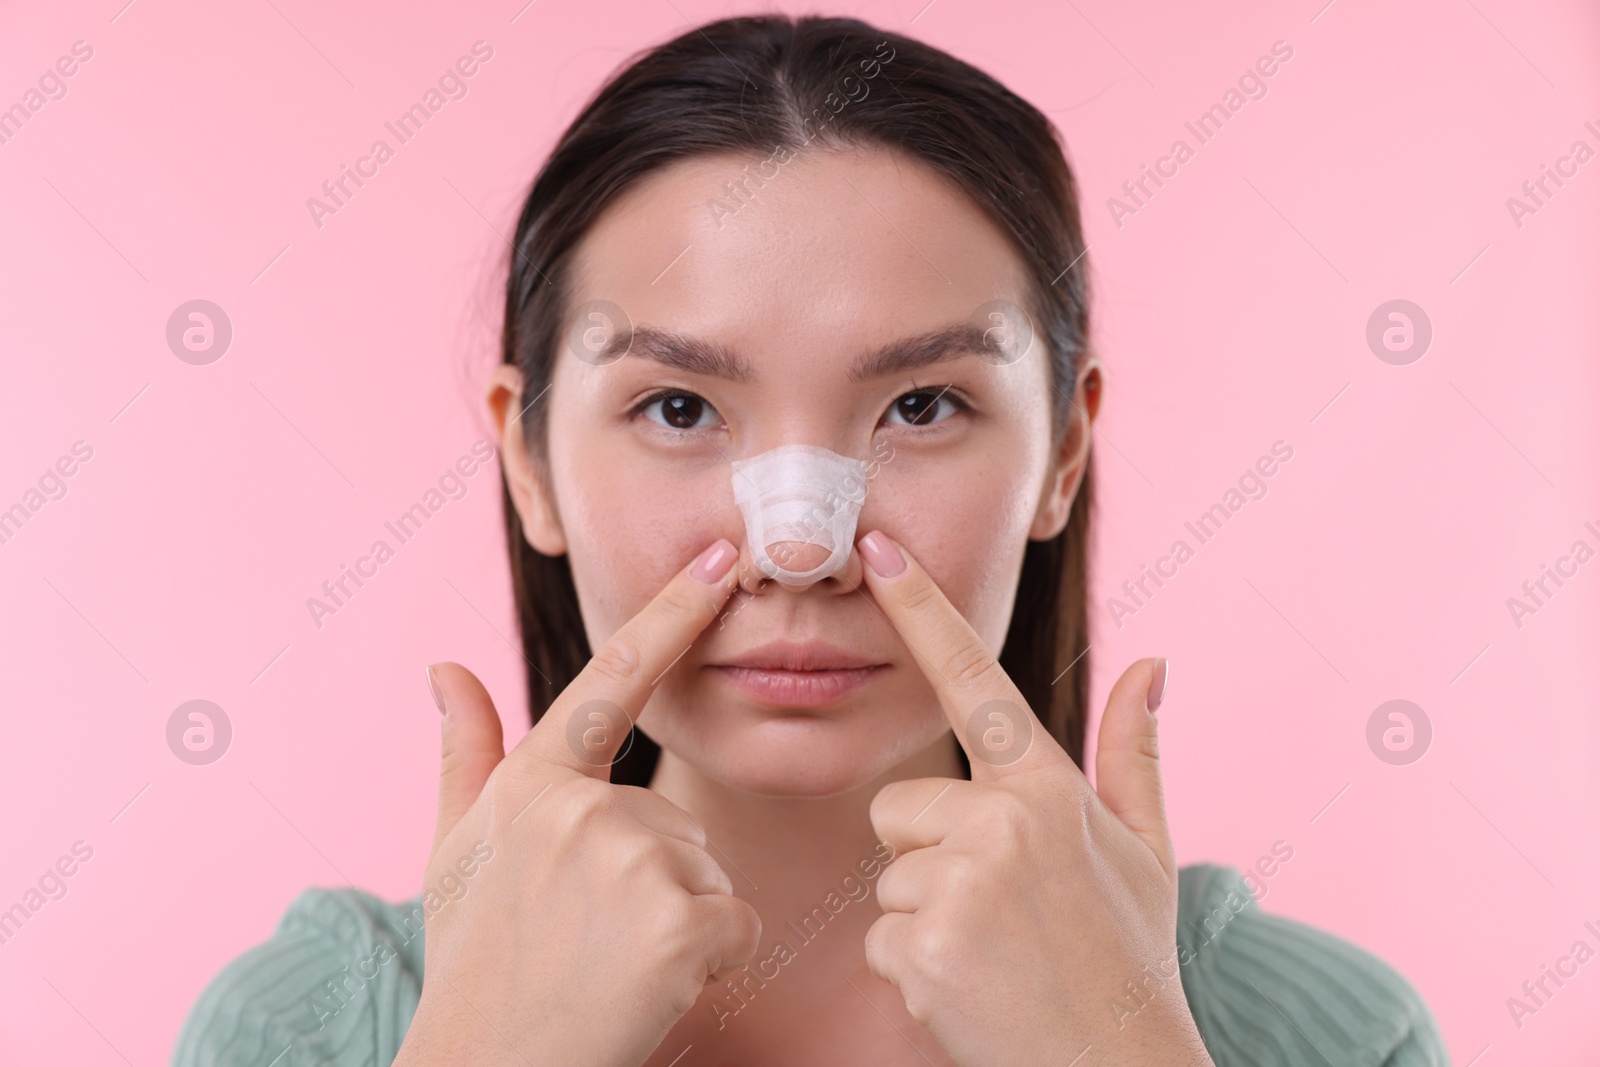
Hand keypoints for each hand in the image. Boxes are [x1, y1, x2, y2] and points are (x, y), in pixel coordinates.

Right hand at [394, 539, 761, 1066]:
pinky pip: (734, 920)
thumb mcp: (454, 854)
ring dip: (676, 919)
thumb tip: (443, 666)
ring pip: (705, 869)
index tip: (719, 558)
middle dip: (652, 878)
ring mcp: (629, 860)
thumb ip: (464, 754)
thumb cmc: (475, 964)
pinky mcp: (680, 919)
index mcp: (531, 782)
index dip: (673, 613)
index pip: (613, 680)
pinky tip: (648, 987)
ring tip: (608, 962)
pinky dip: (708, 959)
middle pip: (673, 819)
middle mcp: (579, 806)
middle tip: (587, 937)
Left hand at [856, 531, 1213, 1066]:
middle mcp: (1003, 820)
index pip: (974, 681)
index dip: (922, 610)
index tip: (877, 549)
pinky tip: (969, 990)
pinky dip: (912, 969)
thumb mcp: (1147, 853)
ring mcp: (959, 881)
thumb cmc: (1130, 961)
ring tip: (992, 954)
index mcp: (1050, 788)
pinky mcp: (922, 942)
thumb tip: (1155, 662)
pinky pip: (879, 935)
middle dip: (929, 856)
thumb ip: (1135, 753)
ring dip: (923, 917)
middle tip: (997, 913)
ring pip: (887, 874)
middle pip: (900, 807)